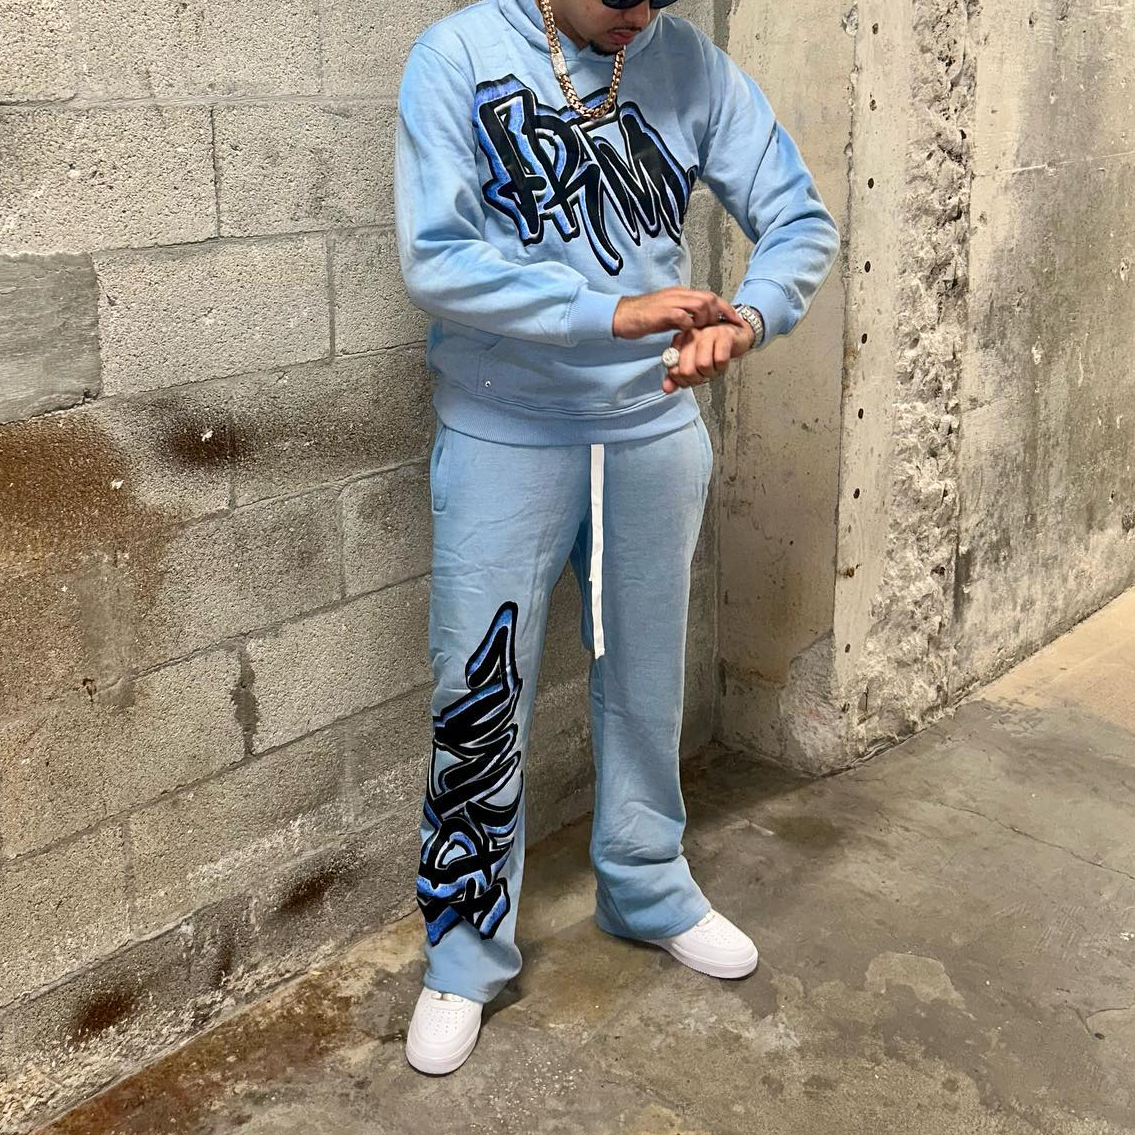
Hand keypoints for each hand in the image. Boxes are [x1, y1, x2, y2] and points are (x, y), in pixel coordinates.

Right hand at [613, 287, 747, 338]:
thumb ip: (682, 314)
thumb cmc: (641, 317)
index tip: (736, 320)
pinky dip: (690, 326)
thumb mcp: (667, 313)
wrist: (620, 315)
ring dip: (705, 320)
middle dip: (721, 313)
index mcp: (680, 293)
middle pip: (709, 298)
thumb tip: (696, 323)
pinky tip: (686, 334)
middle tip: (725, 328)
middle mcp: (678, 294)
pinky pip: (684, 317)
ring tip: (700, 332)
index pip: (709, 296)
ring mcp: (671, 302)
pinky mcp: (663, 313)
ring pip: (700, 305)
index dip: (725, 308)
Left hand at [661, 320, 754, 392]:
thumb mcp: (693, 362)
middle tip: (704, 375)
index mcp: (680, 340)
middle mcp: (691, 334)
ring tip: (714, 368)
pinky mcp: (724, 335)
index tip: (692, 379)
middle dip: (697, 379)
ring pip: (703, 365)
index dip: (683, 380)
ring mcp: (708, 333)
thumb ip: (678, 375)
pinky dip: (722, 367)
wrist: (737, 335)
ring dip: (711, 373)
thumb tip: (667, 389)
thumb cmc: (713, 348)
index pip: (673, 369)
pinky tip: (722, 362)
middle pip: (687, 370)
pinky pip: (720, 360)